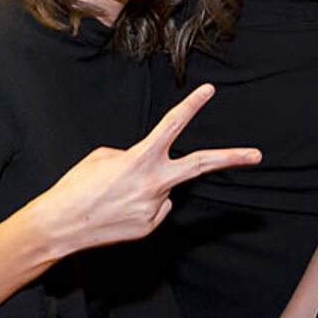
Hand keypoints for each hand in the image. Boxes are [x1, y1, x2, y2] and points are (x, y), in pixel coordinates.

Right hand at [23, 84, 259, 258]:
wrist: (60, 226)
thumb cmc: (77, 187)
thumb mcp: (102, 157)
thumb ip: (134, 155)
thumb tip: (151, 166)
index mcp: (140, 159)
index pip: (172, 126)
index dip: (192, 106)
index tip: (209, 91)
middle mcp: (154, 183)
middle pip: (200, 165)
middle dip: (231, 158)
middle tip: (256, 155)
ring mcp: (155, 208)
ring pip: (163, 190)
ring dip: (145, 189)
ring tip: (115, 197)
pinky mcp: (149, 226)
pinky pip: (154, 208)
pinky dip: (140, 206)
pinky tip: (119, 211)